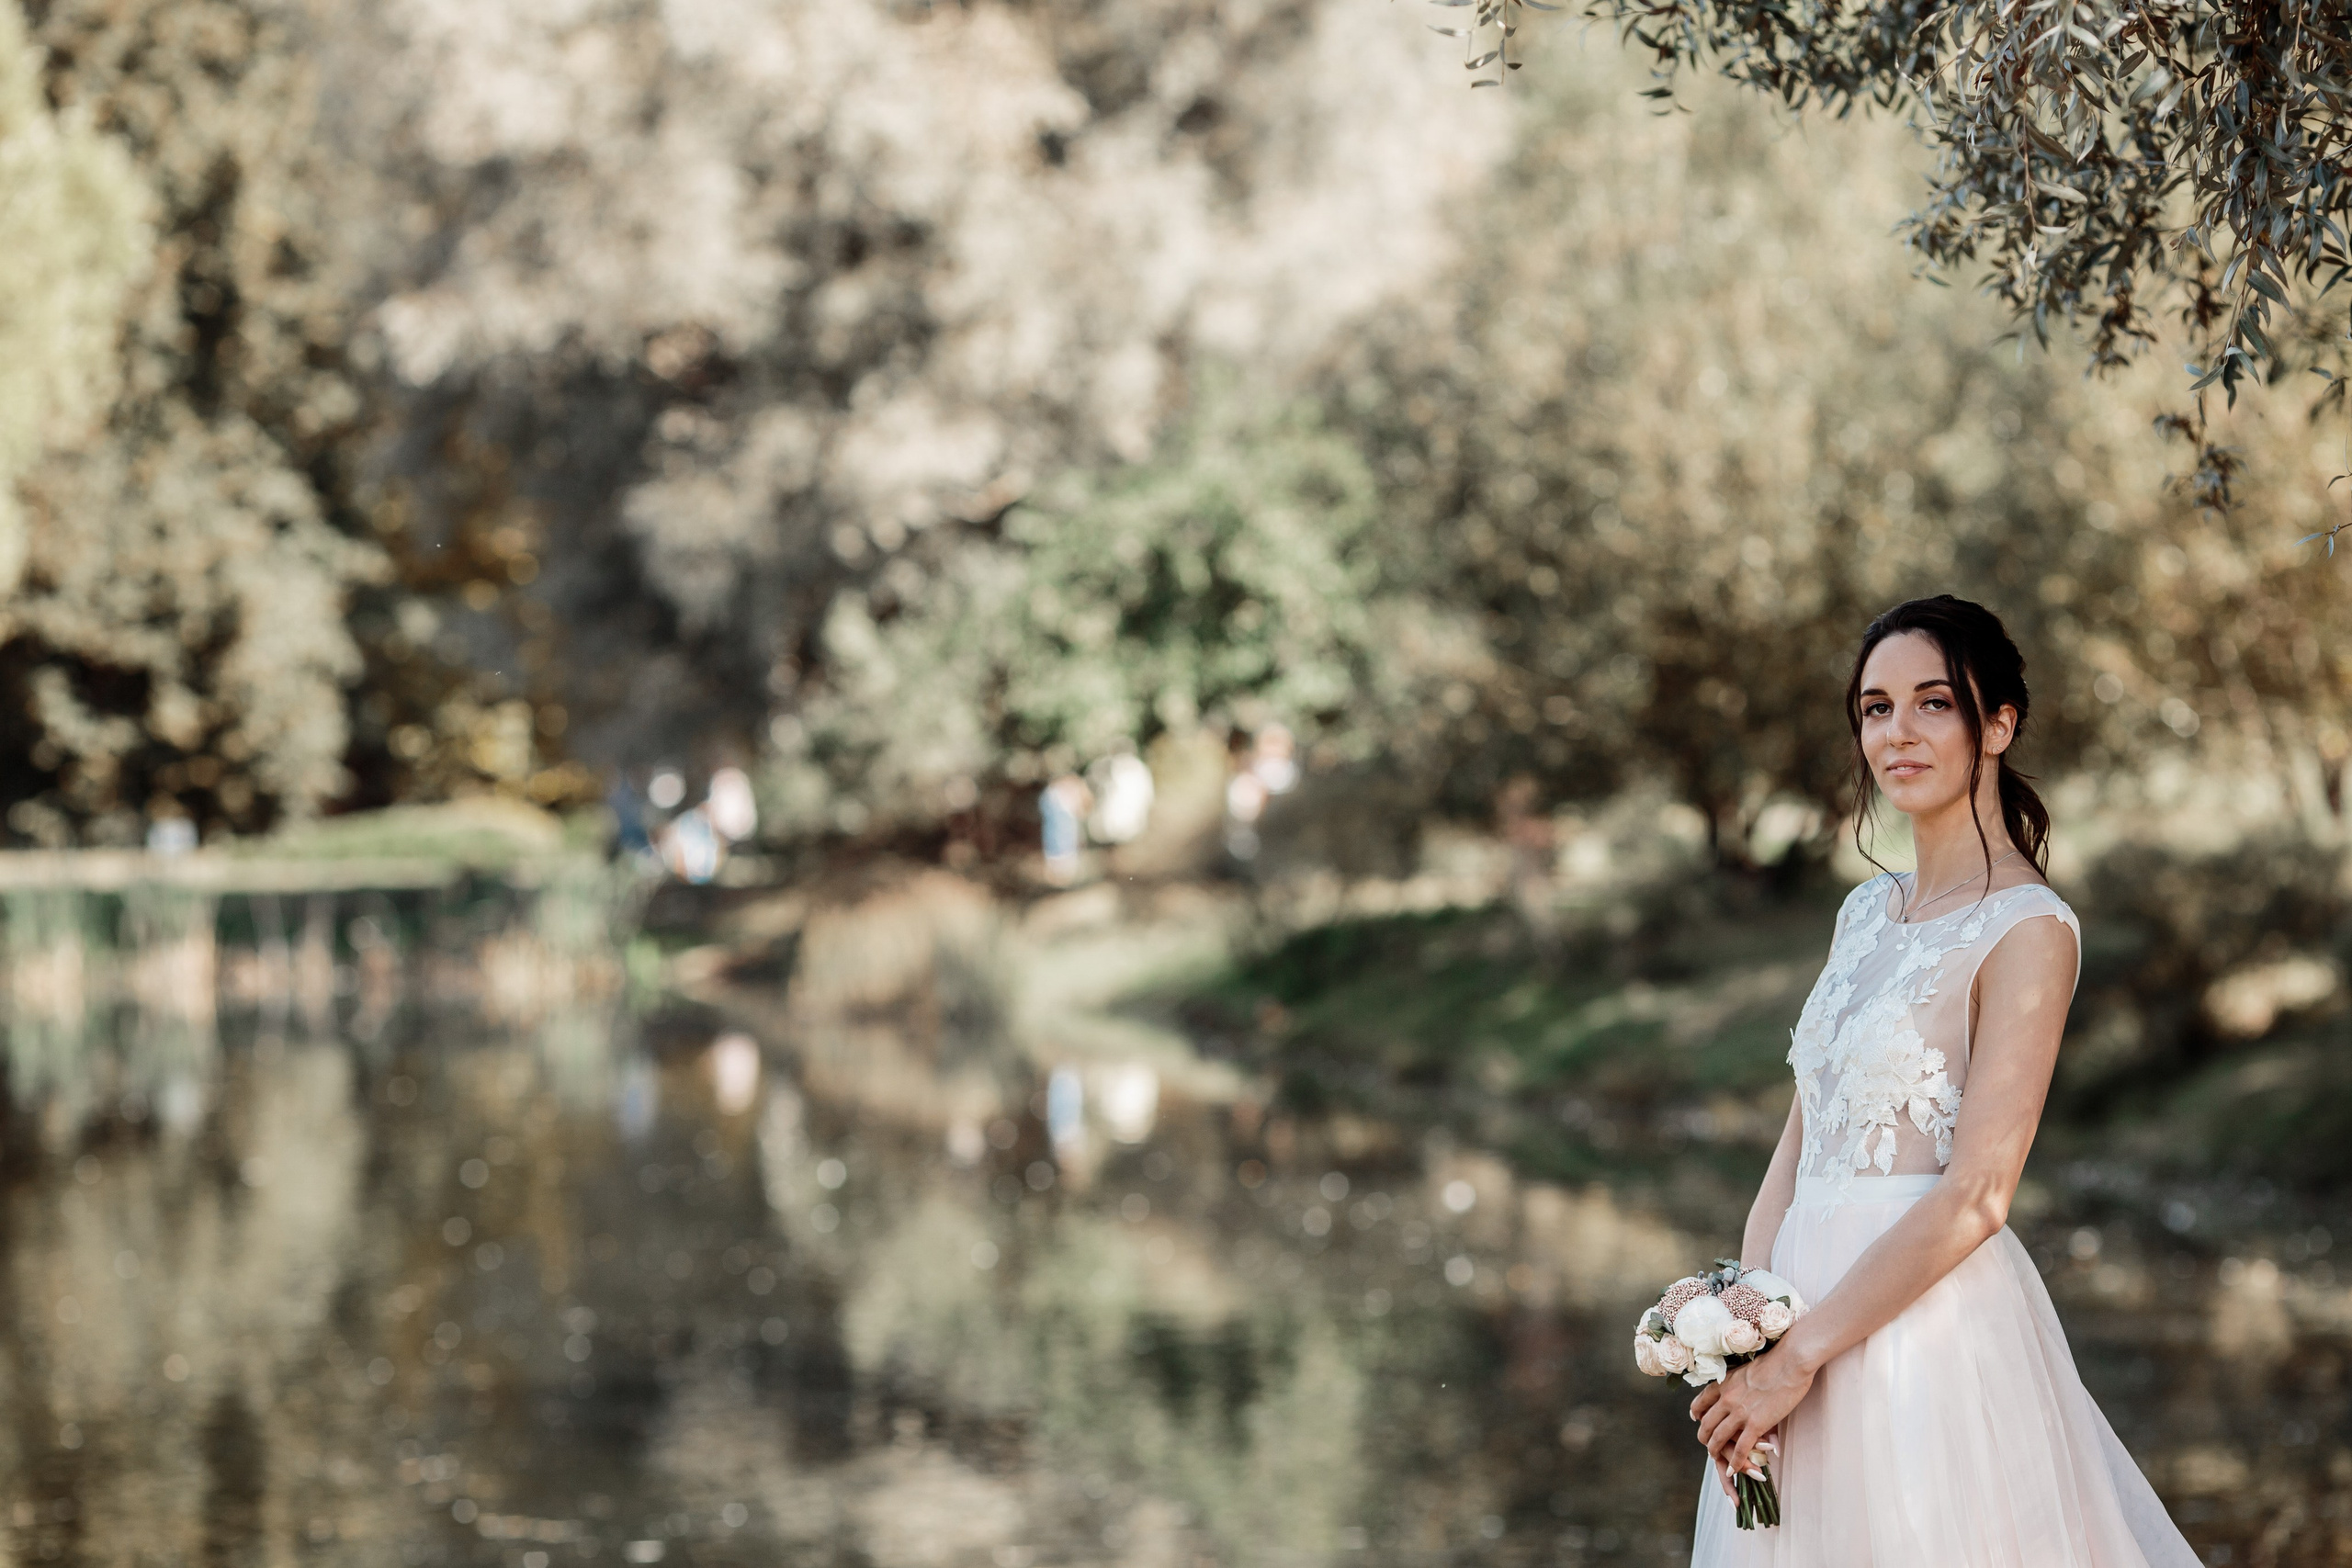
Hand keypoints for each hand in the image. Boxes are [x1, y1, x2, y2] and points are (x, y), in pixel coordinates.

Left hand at [1687, 1351, 1814, 1495]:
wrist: (1790, 1362)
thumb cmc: (1774, 1362)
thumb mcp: (1745, 1371)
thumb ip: (1738, 1384)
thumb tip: (1739, 1389)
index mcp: (1723, 1384)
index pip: (1700, 1403)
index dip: (1696, 1414)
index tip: (1697, 1419)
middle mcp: (1726, 1399)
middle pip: (1705, 1425)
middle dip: (1704, 1438)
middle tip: (1708, 1444)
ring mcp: (1739, 1413)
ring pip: (1718, 1439)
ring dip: (1716, 1452)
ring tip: (1718, 1459)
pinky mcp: (1756, 1424)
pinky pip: (1740, 1448)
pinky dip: (1735, 1462)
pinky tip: (1734, 1469)